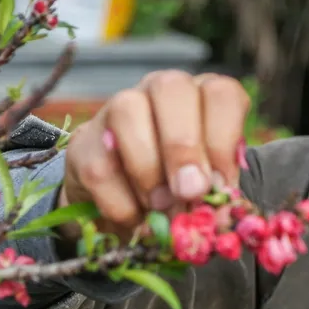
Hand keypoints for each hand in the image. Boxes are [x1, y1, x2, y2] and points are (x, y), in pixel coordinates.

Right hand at [57, 71, 248, 242]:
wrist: (124, 202)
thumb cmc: (179, 187)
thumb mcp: (206, 188)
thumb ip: (216, 193)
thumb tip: (218, 214)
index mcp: (202, 98)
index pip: (220, 93)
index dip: (224, 140)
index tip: (221, 184)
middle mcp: (161, 92)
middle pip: (172, 89)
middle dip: (183, 146)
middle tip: (190, 192)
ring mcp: (117, 109)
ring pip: (128, 112)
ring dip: (148, 170)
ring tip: (161, 207)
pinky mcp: (84, 143)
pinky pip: (99, 165)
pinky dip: (121, 201)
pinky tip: (135, 219)